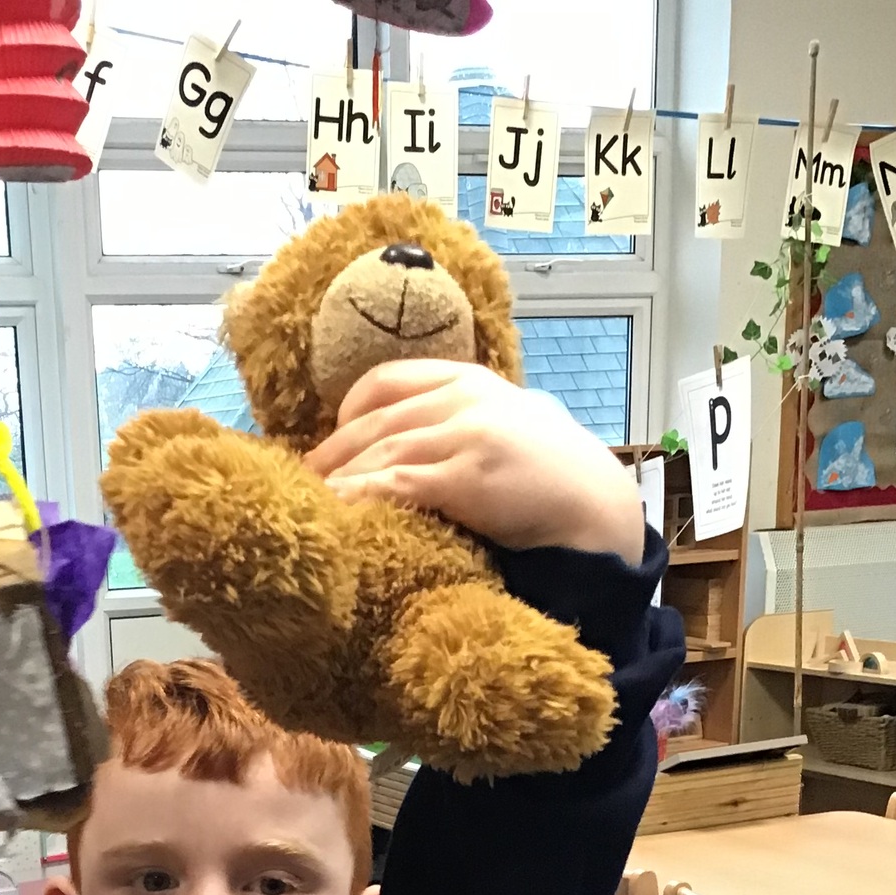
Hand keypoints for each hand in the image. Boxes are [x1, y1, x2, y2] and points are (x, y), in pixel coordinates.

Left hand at [304, 360, 645, 567]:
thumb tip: (418, 445)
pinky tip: (339, 514)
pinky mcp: (466, 476)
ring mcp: (465, 434)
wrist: (596, 506)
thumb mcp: (508, 427)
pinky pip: (397, 483)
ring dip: (338, 479)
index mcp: (470, 380)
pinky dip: (361, 497)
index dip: (348, 411)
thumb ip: (464, 423)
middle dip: (330, 453)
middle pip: (374, 418)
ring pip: (380, 450)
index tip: (328, 444)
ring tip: (310, 505)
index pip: (387, 379)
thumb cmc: (552, 476)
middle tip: (299, 484)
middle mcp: (464, 398)